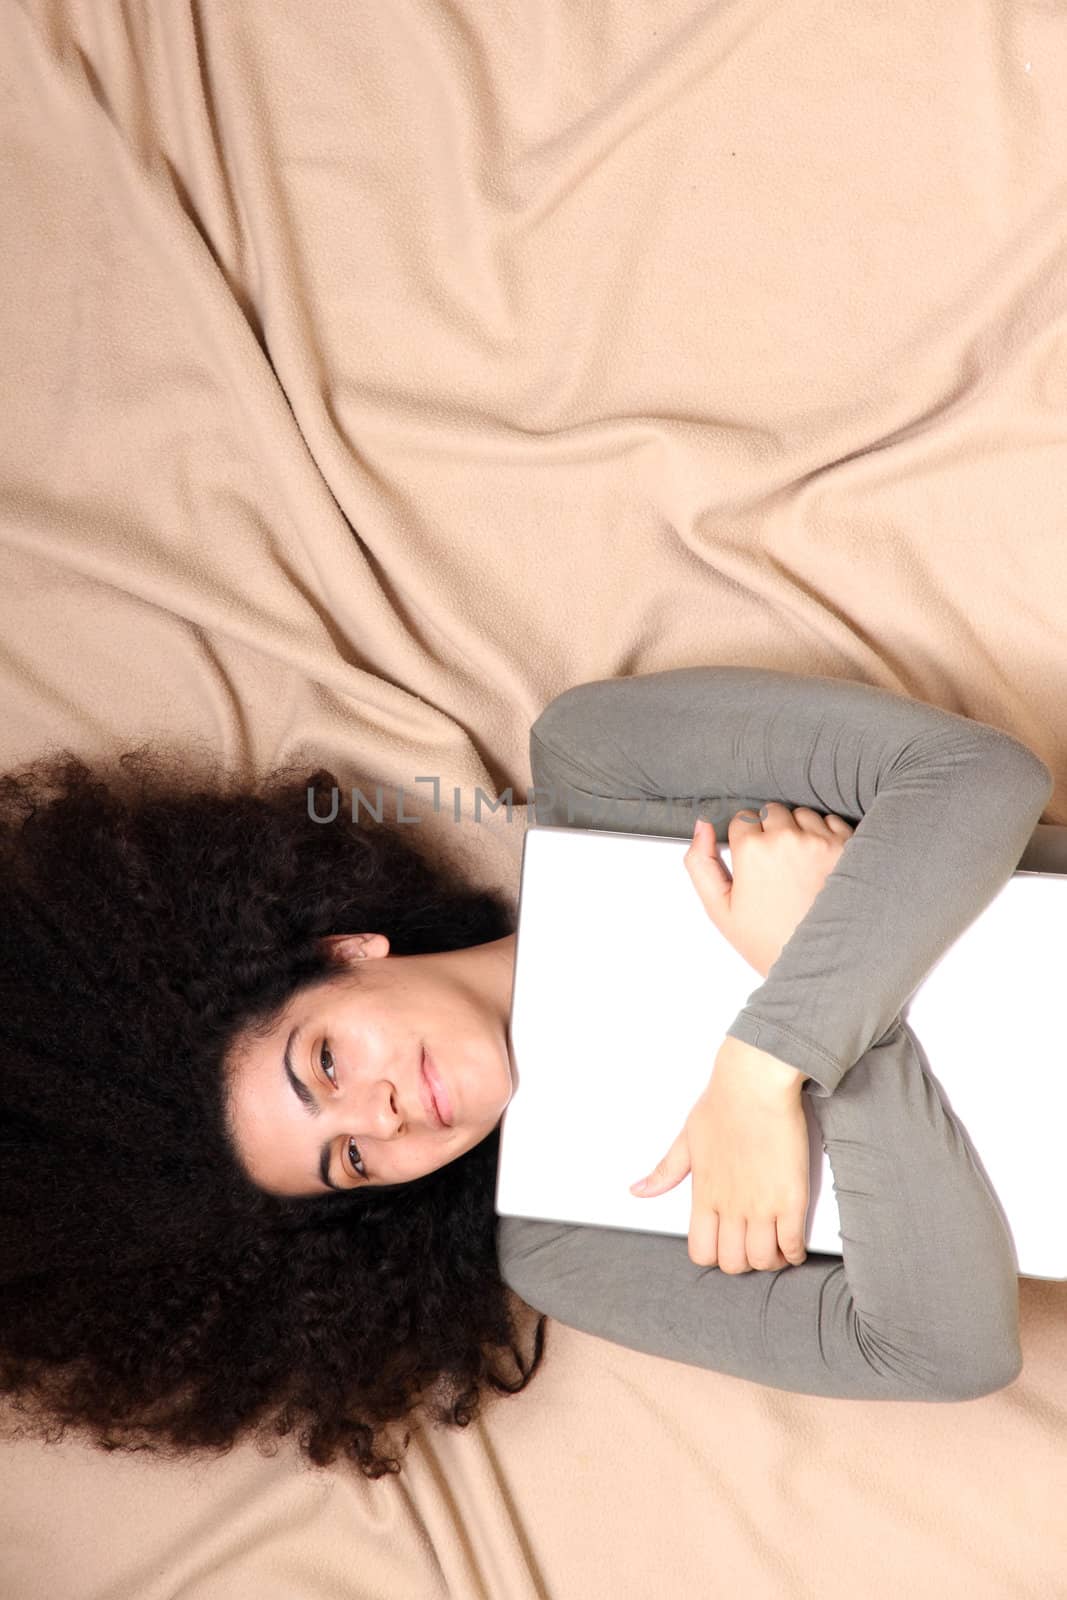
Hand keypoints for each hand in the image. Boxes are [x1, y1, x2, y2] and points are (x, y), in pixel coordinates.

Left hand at [630, 1037, 809, 1271]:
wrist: (755, 1083)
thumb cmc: (722, 1104)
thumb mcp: (686, 1140)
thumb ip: (665, 1172)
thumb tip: (637, 1191)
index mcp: (703, 1195)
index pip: (702, 1253)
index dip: (715, 1255)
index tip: (727, 1244)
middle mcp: (730, 1206)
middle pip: (734, 1263)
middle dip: (744, 1261)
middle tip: (754, 1245)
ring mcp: (761, 1205)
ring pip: (764, 1260)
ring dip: (771, 1259)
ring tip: (777, 1245)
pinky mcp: (791, 1197)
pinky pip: (792, 1244)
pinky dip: (794, 1251)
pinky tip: (794, 1242)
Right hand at [684, 803, 854, 977]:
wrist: (820, 966)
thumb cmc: (770, 942)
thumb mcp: (720, 909)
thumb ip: (700, 862)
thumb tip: (702, 825)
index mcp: (753, 849)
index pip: (743, 819)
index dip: (745, 842)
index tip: (753, 864)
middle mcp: (788, 838)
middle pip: (772, 812)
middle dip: (771, 832)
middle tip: (776, 869)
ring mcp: (821, 841)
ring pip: (803, 814)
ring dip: (800, 832)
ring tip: (800, 869)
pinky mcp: (849, 847)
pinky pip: (832, 822)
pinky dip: (826, 837)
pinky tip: (821, 867)